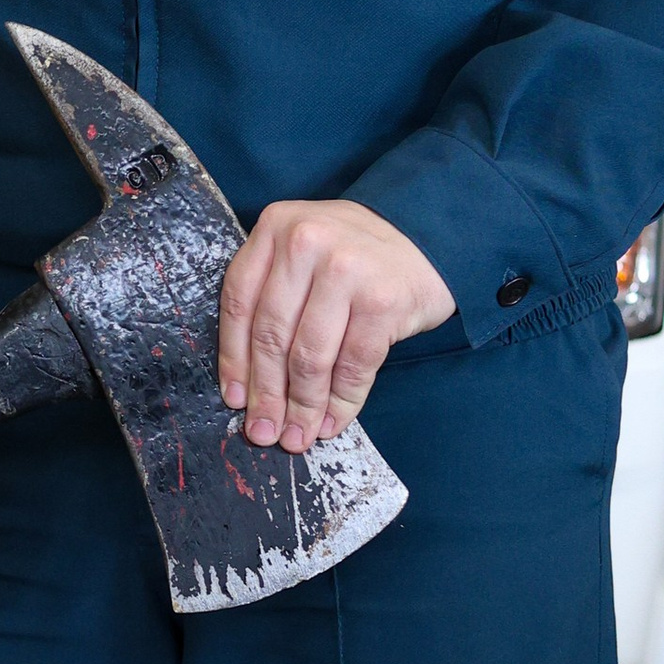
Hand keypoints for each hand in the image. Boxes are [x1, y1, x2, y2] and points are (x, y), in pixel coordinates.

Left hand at [218, 203, 453, 452]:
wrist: (430, 238)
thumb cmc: (356, 255)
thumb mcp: (305, 251)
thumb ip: (273, 293)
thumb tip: (250, 384)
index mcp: (276, 227)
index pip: (240, 303)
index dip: (233, 359)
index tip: (235, 399)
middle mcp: (306, 243)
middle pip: (272, 335)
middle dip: (266, 394)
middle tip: (264, 432)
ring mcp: (346, 270)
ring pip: (310, 356)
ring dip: (302, 406)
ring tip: (297, 436)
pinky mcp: (383, 302)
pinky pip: (353, 366)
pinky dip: (341, 402)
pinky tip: (332, 423)